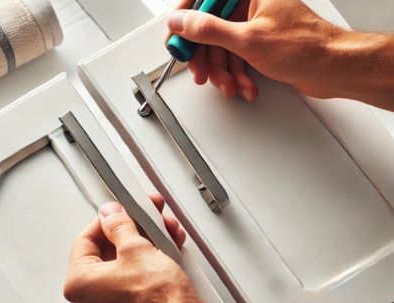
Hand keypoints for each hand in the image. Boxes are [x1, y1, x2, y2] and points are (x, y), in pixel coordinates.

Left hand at [65, 196, 309, 302]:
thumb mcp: (136, 248)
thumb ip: (118, 225)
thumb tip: (111, 215)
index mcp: (78, 285)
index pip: (85, 241)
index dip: (107, 221)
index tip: (121, 211)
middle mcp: (88, 302)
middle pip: (106, 252)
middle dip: (132, 230)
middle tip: (146, 217)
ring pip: (124, 265)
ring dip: (145, 244)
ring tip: (165, 231)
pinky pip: (133, 281)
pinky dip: (148, 263)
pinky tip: (166, 248)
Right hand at [167, 0, 346, 101]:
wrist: (335, 68)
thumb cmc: (306, 47)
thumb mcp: (248, 40)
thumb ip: (208, 30)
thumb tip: (181, 22)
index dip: (185, 20)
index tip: (176, 40)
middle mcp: (251, 5)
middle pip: (210, 28)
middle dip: (207, 57)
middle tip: (201, 73)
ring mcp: (255, 24)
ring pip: (223, 47)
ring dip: (224, 72)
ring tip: (230, 86)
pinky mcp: (260, 44)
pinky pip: (237, 57)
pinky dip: (238, 74)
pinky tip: (246, 85)